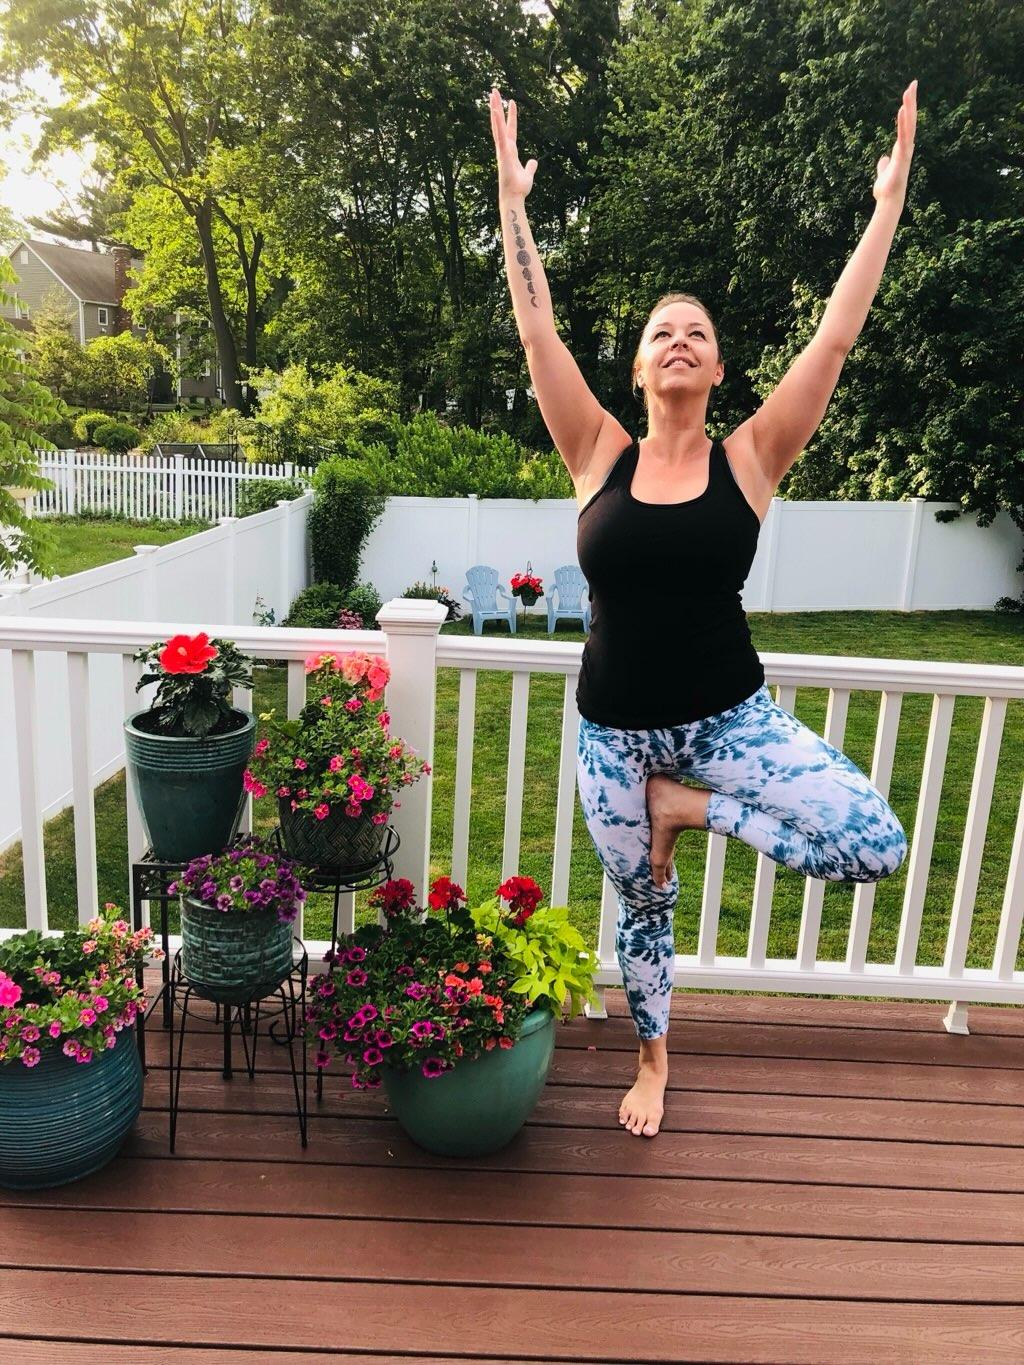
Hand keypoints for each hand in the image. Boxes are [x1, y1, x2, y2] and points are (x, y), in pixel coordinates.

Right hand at [489, 86, 536, 199]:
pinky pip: (500, 135)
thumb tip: (533, 161)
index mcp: (510, 151)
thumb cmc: (519, 188)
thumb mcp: (528, 174)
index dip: (511, 116)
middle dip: (497, 107)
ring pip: (497, 125)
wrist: (515, 197)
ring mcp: (502, 149)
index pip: (510, 129)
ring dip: (495, 109)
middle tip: (494, 91)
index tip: (512, 102)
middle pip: (500, 123)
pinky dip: (498, 123)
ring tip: (492, 93)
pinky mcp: (503, 152)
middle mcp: (504, 148)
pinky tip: (496, 110)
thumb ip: (530, 166)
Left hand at [873, 80, 916, 204]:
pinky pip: (903, 135)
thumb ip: (884, 164)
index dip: (908, 110)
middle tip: (913, 83)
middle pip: (910, 120)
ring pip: (909, 124)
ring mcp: (906, 150)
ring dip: (909, 107)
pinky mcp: (902, 155)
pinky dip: (903, 122)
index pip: (906, 125)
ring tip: (909, 90)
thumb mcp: (884, 172)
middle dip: (911, 101)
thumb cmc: (887, 190)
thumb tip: (883, 159)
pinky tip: (902, 109)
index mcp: (902, 148)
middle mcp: (907, 147)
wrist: (888, 202)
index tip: (908, 94)